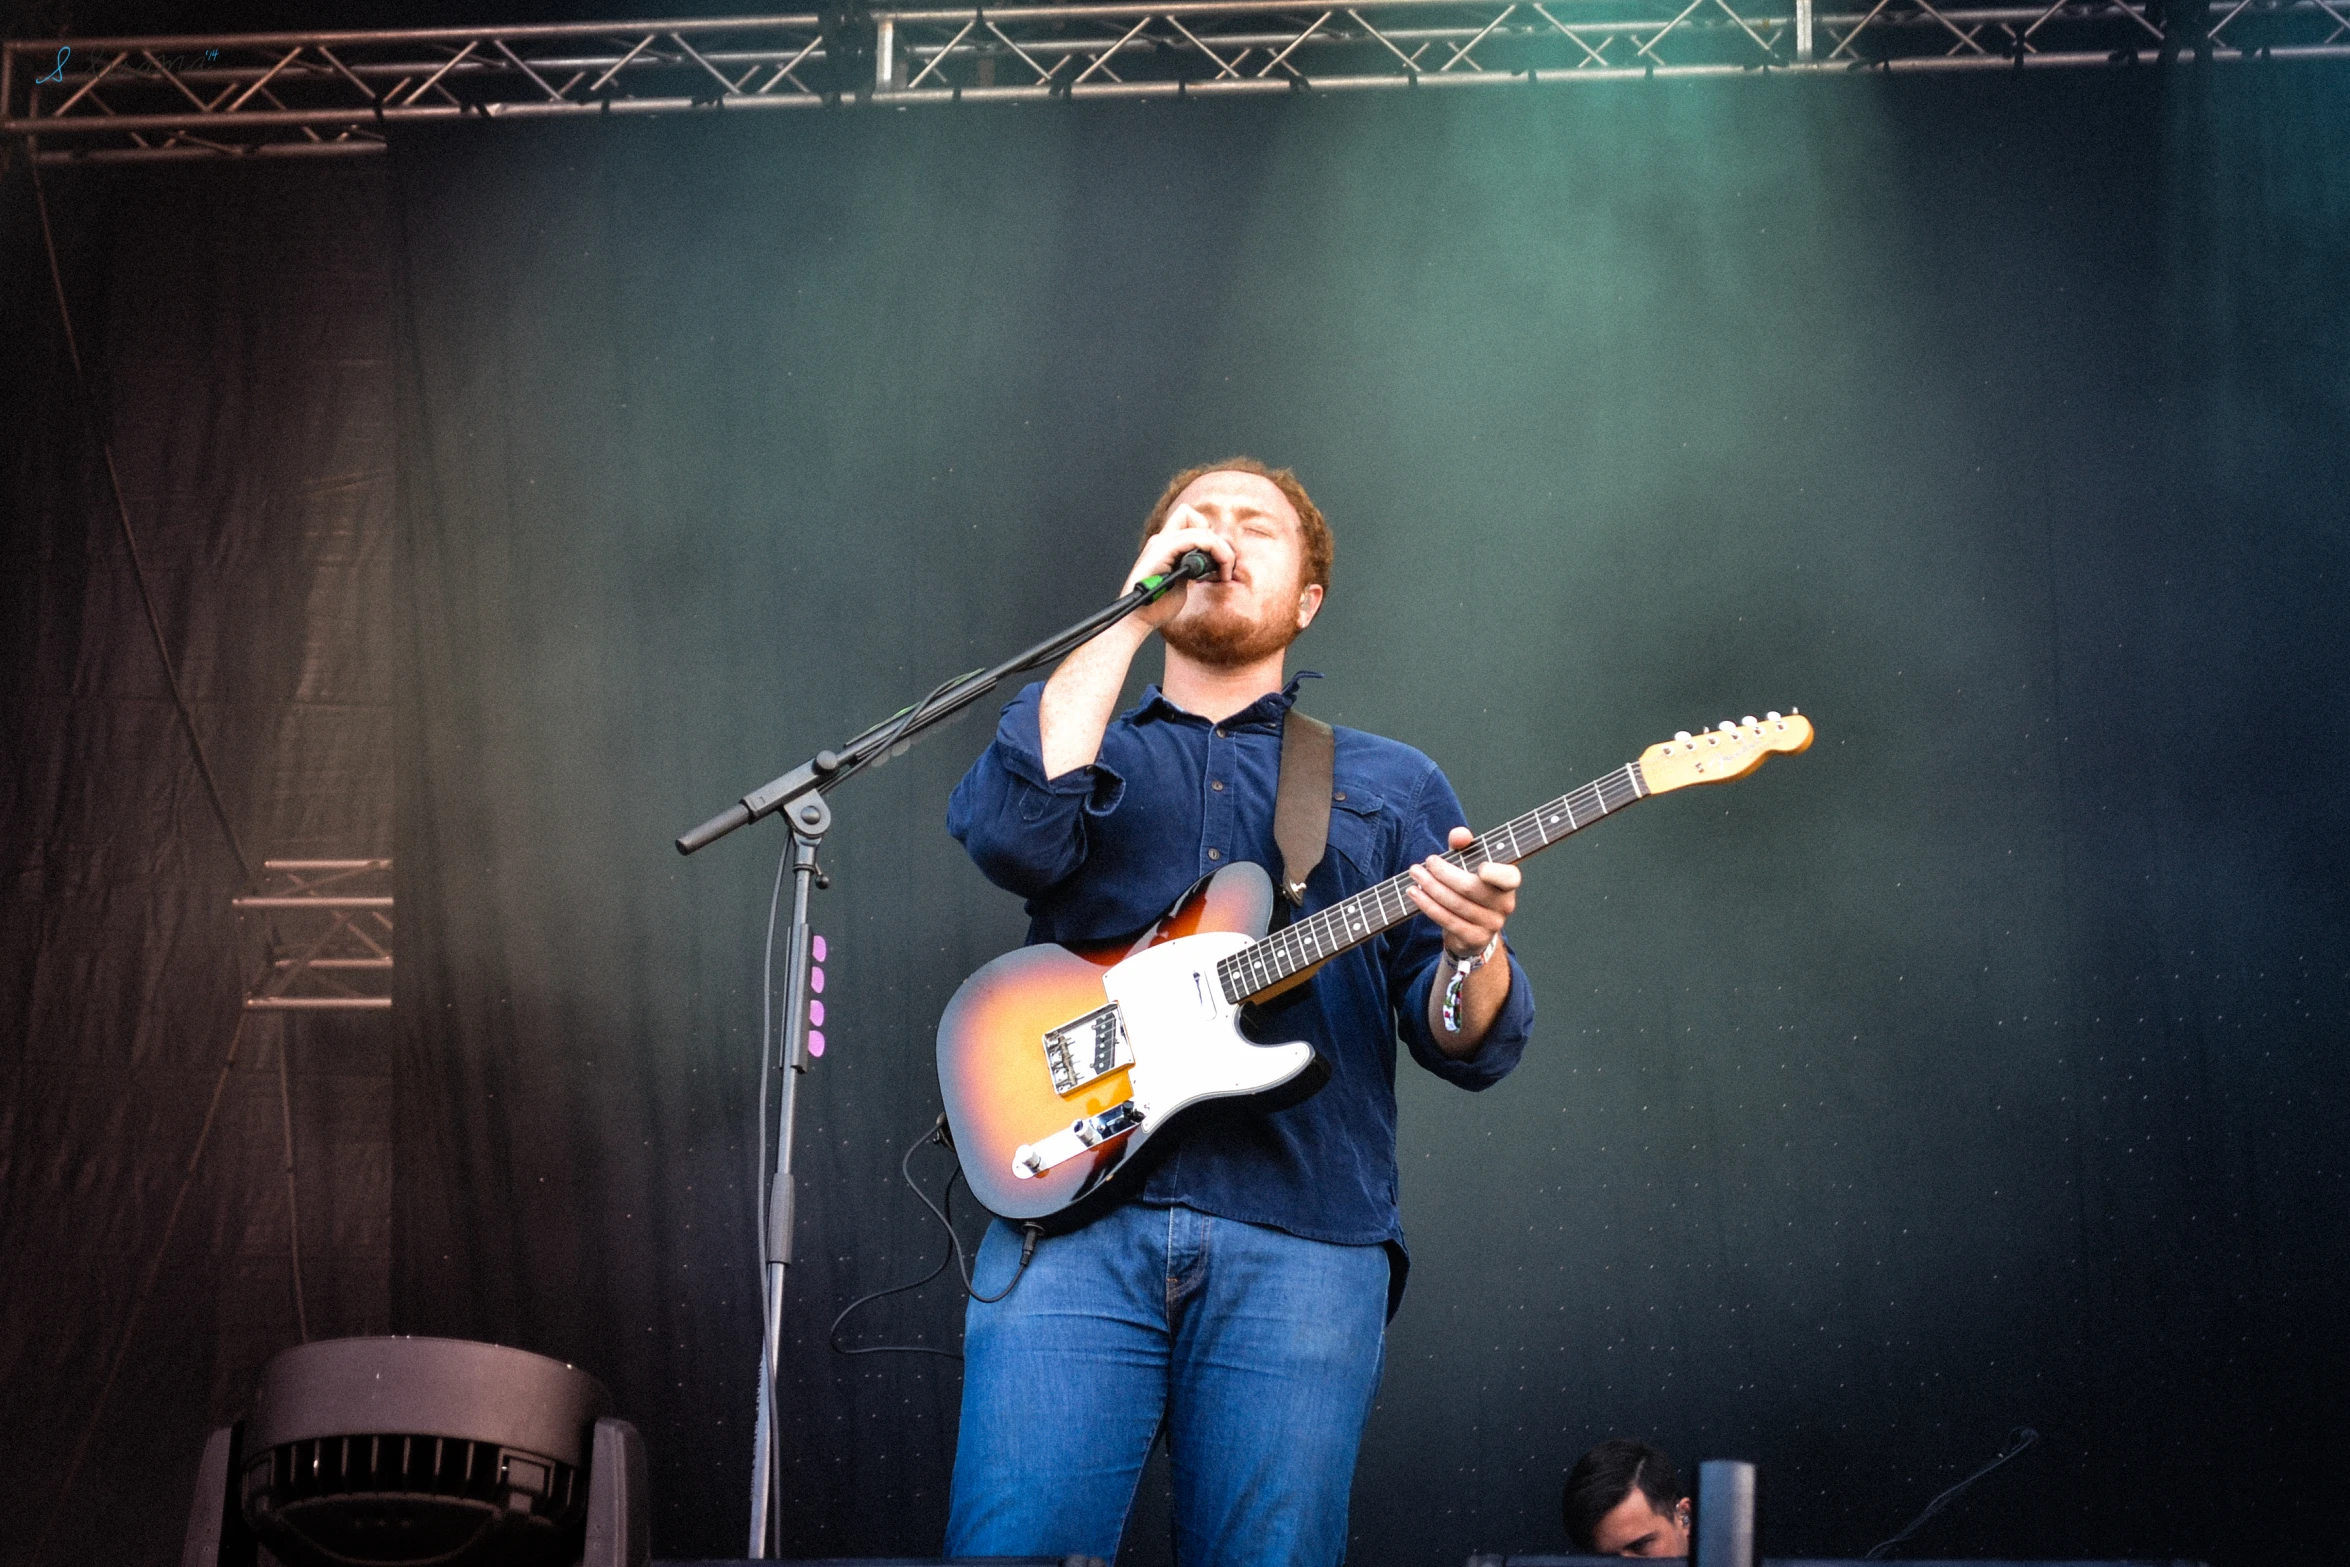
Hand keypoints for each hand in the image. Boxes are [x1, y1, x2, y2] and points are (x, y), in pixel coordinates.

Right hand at [1123, 506, 1234, 630]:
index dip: (1206, 533)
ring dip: (1221, 550)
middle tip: (1225, 569)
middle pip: (1194, 517)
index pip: (1188, 519)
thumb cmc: (1158, 605)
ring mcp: (1161, 544)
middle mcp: (1161, 540)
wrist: (1139, 618)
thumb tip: (1212, 563)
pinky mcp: (1162, 551)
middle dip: (1218, 543)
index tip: (1214, 560)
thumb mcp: (1181, 580)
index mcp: (1165, 545)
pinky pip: (1195, 539)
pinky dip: (1214, 550)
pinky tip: (1217, 571)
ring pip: (1200, 528)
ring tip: (1224, 573)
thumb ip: (1193, 567)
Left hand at [1407, 826, 1519, 959]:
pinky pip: (1448, 920)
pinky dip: (1428, 906)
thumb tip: (1459, 835)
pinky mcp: (1475, 939)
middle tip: (1425, 864)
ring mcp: (1491, 924)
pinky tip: (1415, 894)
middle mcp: (1505, 905)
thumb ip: (1464, 845)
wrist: (1472, 927)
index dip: (1496, 873)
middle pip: (1471, 888)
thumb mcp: (1468, 862)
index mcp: (1509, 883)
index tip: (1480, 866)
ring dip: (1431, 888)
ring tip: (1415, 875)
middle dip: (1443, 874)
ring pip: (1456, 904)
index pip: (1509, 877)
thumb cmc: (1471, 886)